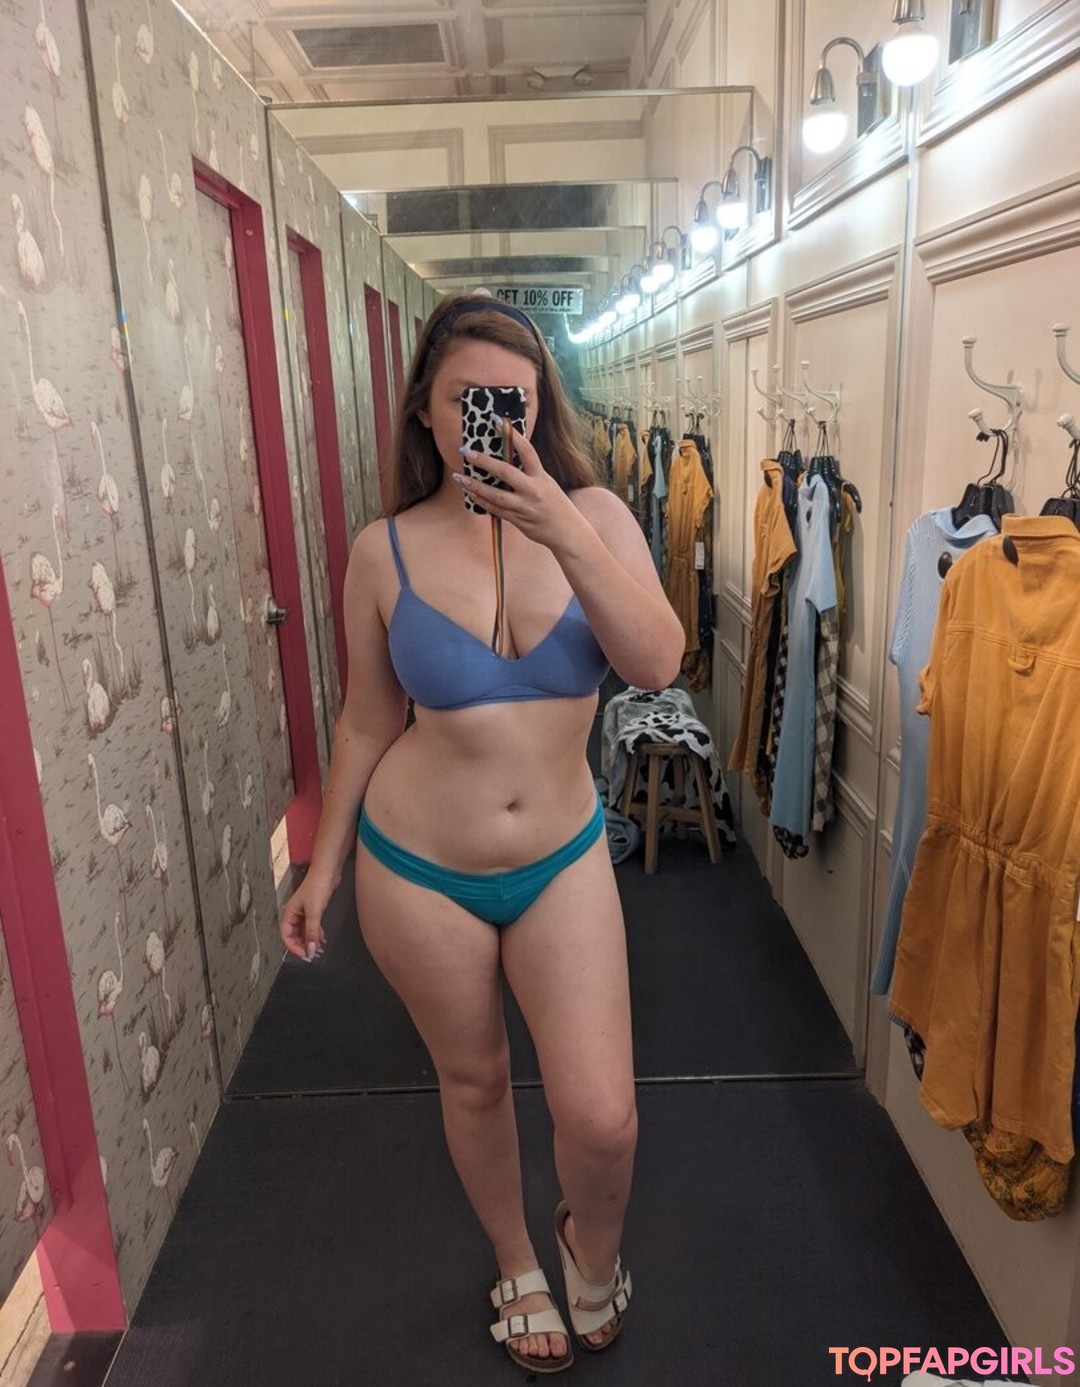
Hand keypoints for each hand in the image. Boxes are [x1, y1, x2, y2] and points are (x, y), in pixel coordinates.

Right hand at [278, 875, 329, 961]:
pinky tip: (321, 938)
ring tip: (317, 949)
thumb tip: (310, 947)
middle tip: (311, 954)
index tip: (304, 954)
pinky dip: (316, 933)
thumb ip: (312, 931)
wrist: (328, 871)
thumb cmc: (317, 884)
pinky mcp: (314, 909)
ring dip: (310, 940)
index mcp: (289, 913)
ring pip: (304, 931)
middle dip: (302, 945)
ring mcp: (304, 911)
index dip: (294, 947)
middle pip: (294, 935)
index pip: (286, 935)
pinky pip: (311, 926)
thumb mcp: (314, 912)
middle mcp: (295, 913)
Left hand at [454, 425, 582, 549]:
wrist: (567, 532)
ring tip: (459, 477)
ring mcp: (525, 507)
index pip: (527, 451)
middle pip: (505, 472)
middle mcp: (533, 490)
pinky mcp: (518, 520)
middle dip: (484, 461)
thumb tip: (507, 459)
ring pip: (496, 495)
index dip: (512, 435)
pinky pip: (496, 510)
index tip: (496, 420)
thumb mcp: (547, 483)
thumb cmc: (556, 504)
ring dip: (475, 486)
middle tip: (467, 452)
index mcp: (541, 476)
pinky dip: (482, 501)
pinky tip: (470, 494)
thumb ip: (529, 473)